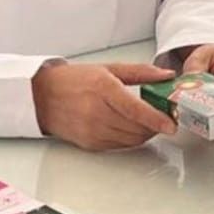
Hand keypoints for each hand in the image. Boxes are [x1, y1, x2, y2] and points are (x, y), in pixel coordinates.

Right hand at [32, 61, 177, 150]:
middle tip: (164, 116)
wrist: (42, 97)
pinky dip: (131, 138)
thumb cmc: (74, 80)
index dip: (157, 119)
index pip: (136, 110)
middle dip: (155, 125)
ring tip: (149, 121)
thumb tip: (166, 74)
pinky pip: (119, 145)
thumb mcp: (108, 68)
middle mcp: (97, 112)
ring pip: (131, 139)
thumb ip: (141, 72)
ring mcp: (93, 131)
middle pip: (137, 128)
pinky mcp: (90, 144)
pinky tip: (131, 127)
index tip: (172, 124)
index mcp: (104, 89)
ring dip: (145, 133)